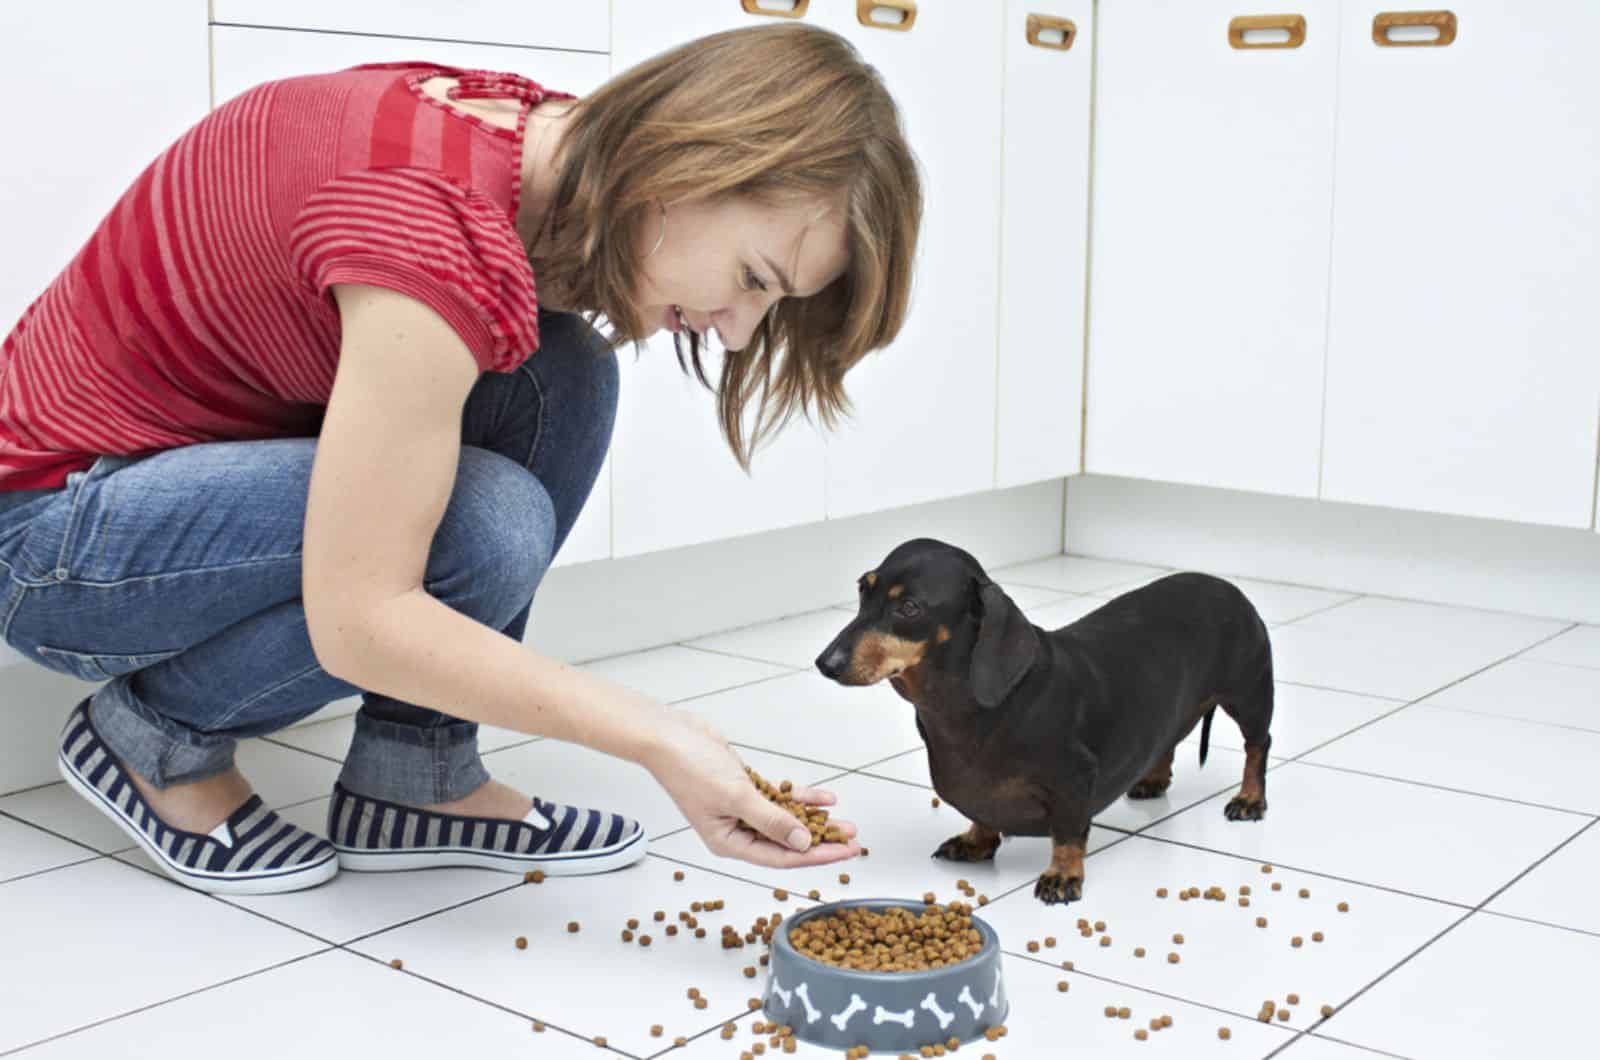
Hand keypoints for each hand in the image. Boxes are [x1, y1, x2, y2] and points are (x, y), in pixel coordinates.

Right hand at [644, 708, 861, 868]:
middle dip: (822, 841)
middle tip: (853, 840)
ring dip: (816, 820)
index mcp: (729, 843)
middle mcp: (737, 830)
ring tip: (846, 822)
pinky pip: (780, 798)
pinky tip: (825, 798)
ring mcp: (741, 809)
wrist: (669, 735)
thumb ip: (771, 821)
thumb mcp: (736, 797)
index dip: (816, 857)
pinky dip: (801, 797)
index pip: (781, 858)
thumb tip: (802, 842)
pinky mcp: (745, 788)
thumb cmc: (689, 767)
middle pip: (788, 842)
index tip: (843, 853)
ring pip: (787, 820)